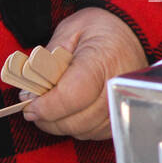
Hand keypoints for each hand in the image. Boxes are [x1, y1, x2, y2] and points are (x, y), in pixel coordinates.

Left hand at [23, 8, 147, 140]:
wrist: (132, 32)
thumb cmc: (99, 29)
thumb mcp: (69, 31)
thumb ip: (47, 60)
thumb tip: (29, 91)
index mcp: (103, 61)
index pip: (71, 96)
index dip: (45, 106)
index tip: (29, 105)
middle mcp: (117, 87)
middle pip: (76, 120)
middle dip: (48, 118)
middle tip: (33, 107)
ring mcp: (123, 104)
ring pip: (83, 130)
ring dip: (60, 124)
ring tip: (50, 107)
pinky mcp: (122, 116)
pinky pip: (94, 133)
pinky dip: (76, 126)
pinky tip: (68, 112)